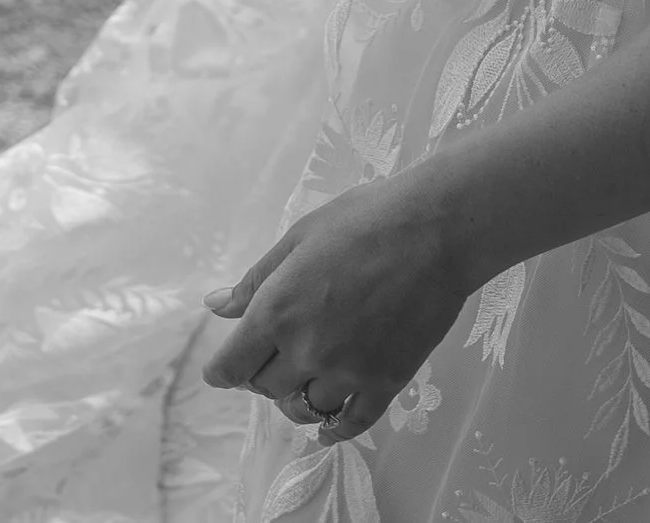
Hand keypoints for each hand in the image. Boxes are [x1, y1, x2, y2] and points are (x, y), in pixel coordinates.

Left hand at [199, 169, 476, 444]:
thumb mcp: (296, 239)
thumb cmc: (361, 221)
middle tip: (273, 357)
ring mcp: (348, 372)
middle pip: (266, 388)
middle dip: (261, 375)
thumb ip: (254, 281)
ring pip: (306, 409)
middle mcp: (306, 351)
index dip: (221, 371)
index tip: (222, 370)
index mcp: (276, 313)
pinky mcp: (387, 382)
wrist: (434, 231)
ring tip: (304, 381)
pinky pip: (354, 423)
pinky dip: (336, 429)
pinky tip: (329, 425)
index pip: (232, 367)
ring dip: (296, 399)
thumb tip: (215, 307)